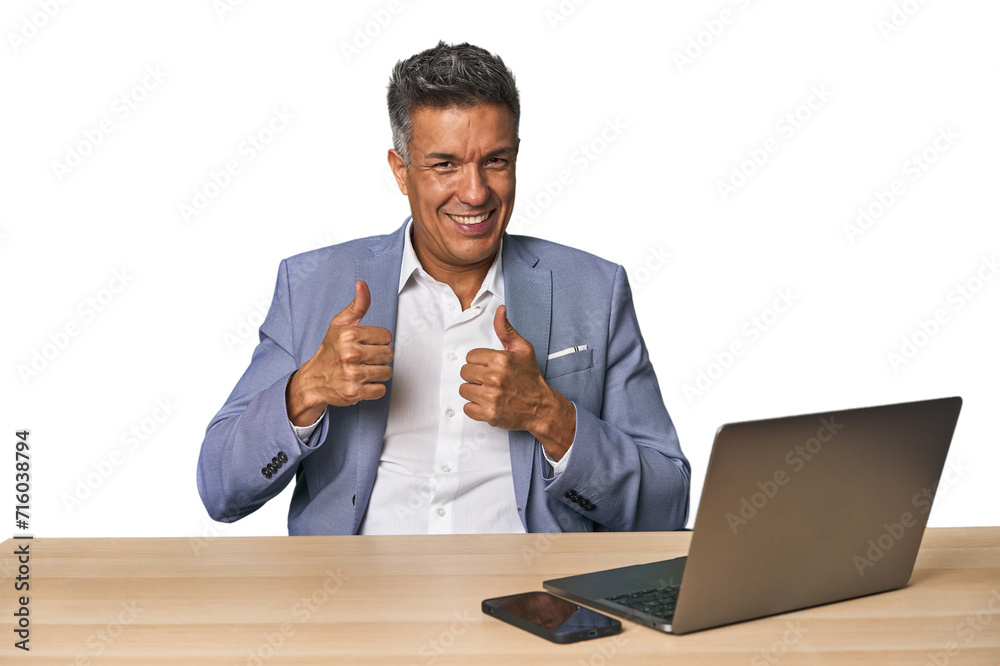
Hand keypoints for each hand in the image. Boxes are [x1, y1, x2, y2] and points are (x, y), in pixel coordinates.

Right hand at [286, 281, 392, 424]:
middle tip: (365, 359)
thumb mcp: (340, 324)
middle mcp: (350, 354)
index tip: (366, 344)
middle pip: (388, 354)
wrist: (313, 380)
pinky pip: (381, 389)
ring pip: (387, 372)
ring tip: (363, 370)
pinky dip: (374, 388)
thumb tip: (362, 285)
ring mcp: (352, 374)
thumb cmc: (329, 351)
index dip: (378, 341)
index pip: (386, 336)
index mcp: (348, 335)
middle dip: (379, 357)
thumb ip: (357, 305)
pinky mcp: (354, 392)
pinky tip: (362, 383)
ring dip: (377, 373)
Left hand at [459, 305, 575, 459]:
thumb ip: (506, 330)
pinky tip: (487, 403)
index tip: (489, 366)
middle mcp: (494, 378)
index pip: (470, 356)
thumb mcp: (523, 349)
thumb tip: (500, 310)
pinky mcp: (489, 413)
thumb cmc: (530, 377)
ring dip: (474, 391)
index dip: (479, 361)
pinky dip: (475, 408)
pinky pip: (467, 408)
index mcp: (500, 359)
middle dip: (475, 376)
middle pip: (465, 372)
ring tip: (488, 391)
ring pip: (464, 390)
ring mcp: (491, 397)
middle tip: (489, 379)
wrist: (541, 407)